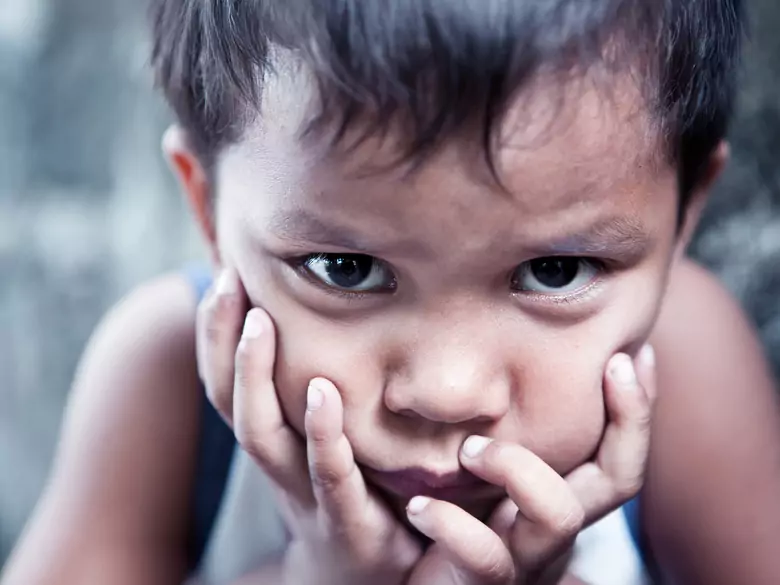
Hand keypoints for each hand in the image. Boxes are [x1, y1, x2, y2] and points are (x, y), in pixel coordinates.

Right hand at [196, 267, 420, 584]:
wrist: (371, 579)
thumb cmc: (355, 495)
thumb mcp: (332, 439)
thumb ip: (325, 387)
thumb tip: (336, 315)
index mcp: (274, 442)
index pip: (229, 384)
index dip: (217, 334)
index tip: (224, 274)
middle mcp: (279, 466)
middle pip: (231, 401)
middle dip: (222, 340)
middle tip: (227, 281)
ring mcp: (307, 494)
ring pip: (263, 437)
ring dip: (256, 378)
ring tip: (260, 324)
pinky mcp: (348, 523)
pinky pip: (330, 476)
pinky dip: (323, 435)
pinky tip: (325, 392)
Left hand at [404, 348, 656, 584]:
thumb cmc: (433, 521)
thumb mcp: (463, 469)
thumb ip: (478, 425)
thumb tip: (482, 350)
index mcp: (553, 495)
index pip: (614, 452)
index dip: (636, 408)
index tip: (635, 351)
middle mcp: (550, 526)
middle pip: (621, 480)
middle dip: (631, 419)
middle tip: (616, 363)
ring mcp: (524, 559)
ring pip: (560, 514)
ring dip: (516, 466)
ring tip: (467, 449)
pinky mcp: (481, 584)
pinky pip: (485, 558)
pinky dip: (451, 525)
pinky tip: (419, 506)